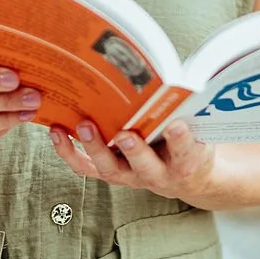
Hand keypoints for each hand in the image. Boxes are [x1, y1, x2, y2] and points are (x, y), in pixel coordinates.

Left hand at [49, 118, 215, 200]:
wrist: (185, 176)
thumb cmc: (190, 145)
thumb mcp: (202, 130)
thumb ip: (189, 112)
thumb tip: (176, 82)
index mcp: (186, 162)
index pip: (186, 152)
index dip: (181, 140)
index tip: (176, 125)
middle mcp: (157, 174)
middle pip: (145, 166)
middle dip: (134, 150)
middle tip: (124, 135)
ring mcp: (131, 176)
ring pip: (110, 168)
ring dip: (95, 148)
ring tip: (83, 126)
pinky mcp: (111, 173)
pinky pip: (87, 168)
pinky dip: (70, 153)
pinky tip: (57, 133)